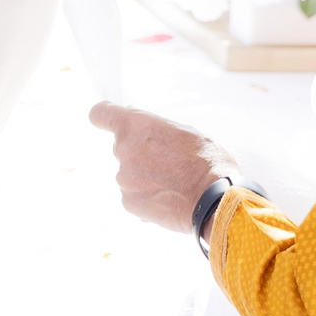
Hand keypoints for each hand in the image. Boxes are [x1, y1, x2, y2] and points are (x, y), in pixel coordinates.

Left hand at [90, 102, 235, 234]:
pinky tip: (168, 198)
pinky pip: (133, 194)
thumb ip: (155, 130)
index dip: (103, 116)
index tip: (104, 120)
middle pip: (122, 147)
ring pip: (129, 173)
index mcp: (136, 126)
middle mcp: (123, 150)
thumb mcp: (185, 132)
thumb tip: (142, 131)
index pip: (101, 114)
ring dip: (144, 176)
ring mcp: (123, 177)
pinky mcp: (127, 201)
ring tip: (173, 184)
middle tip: (166, 162)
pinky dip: (146, 196)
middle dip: (139, 152)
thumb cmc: (207, 163)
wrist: (214, 201)